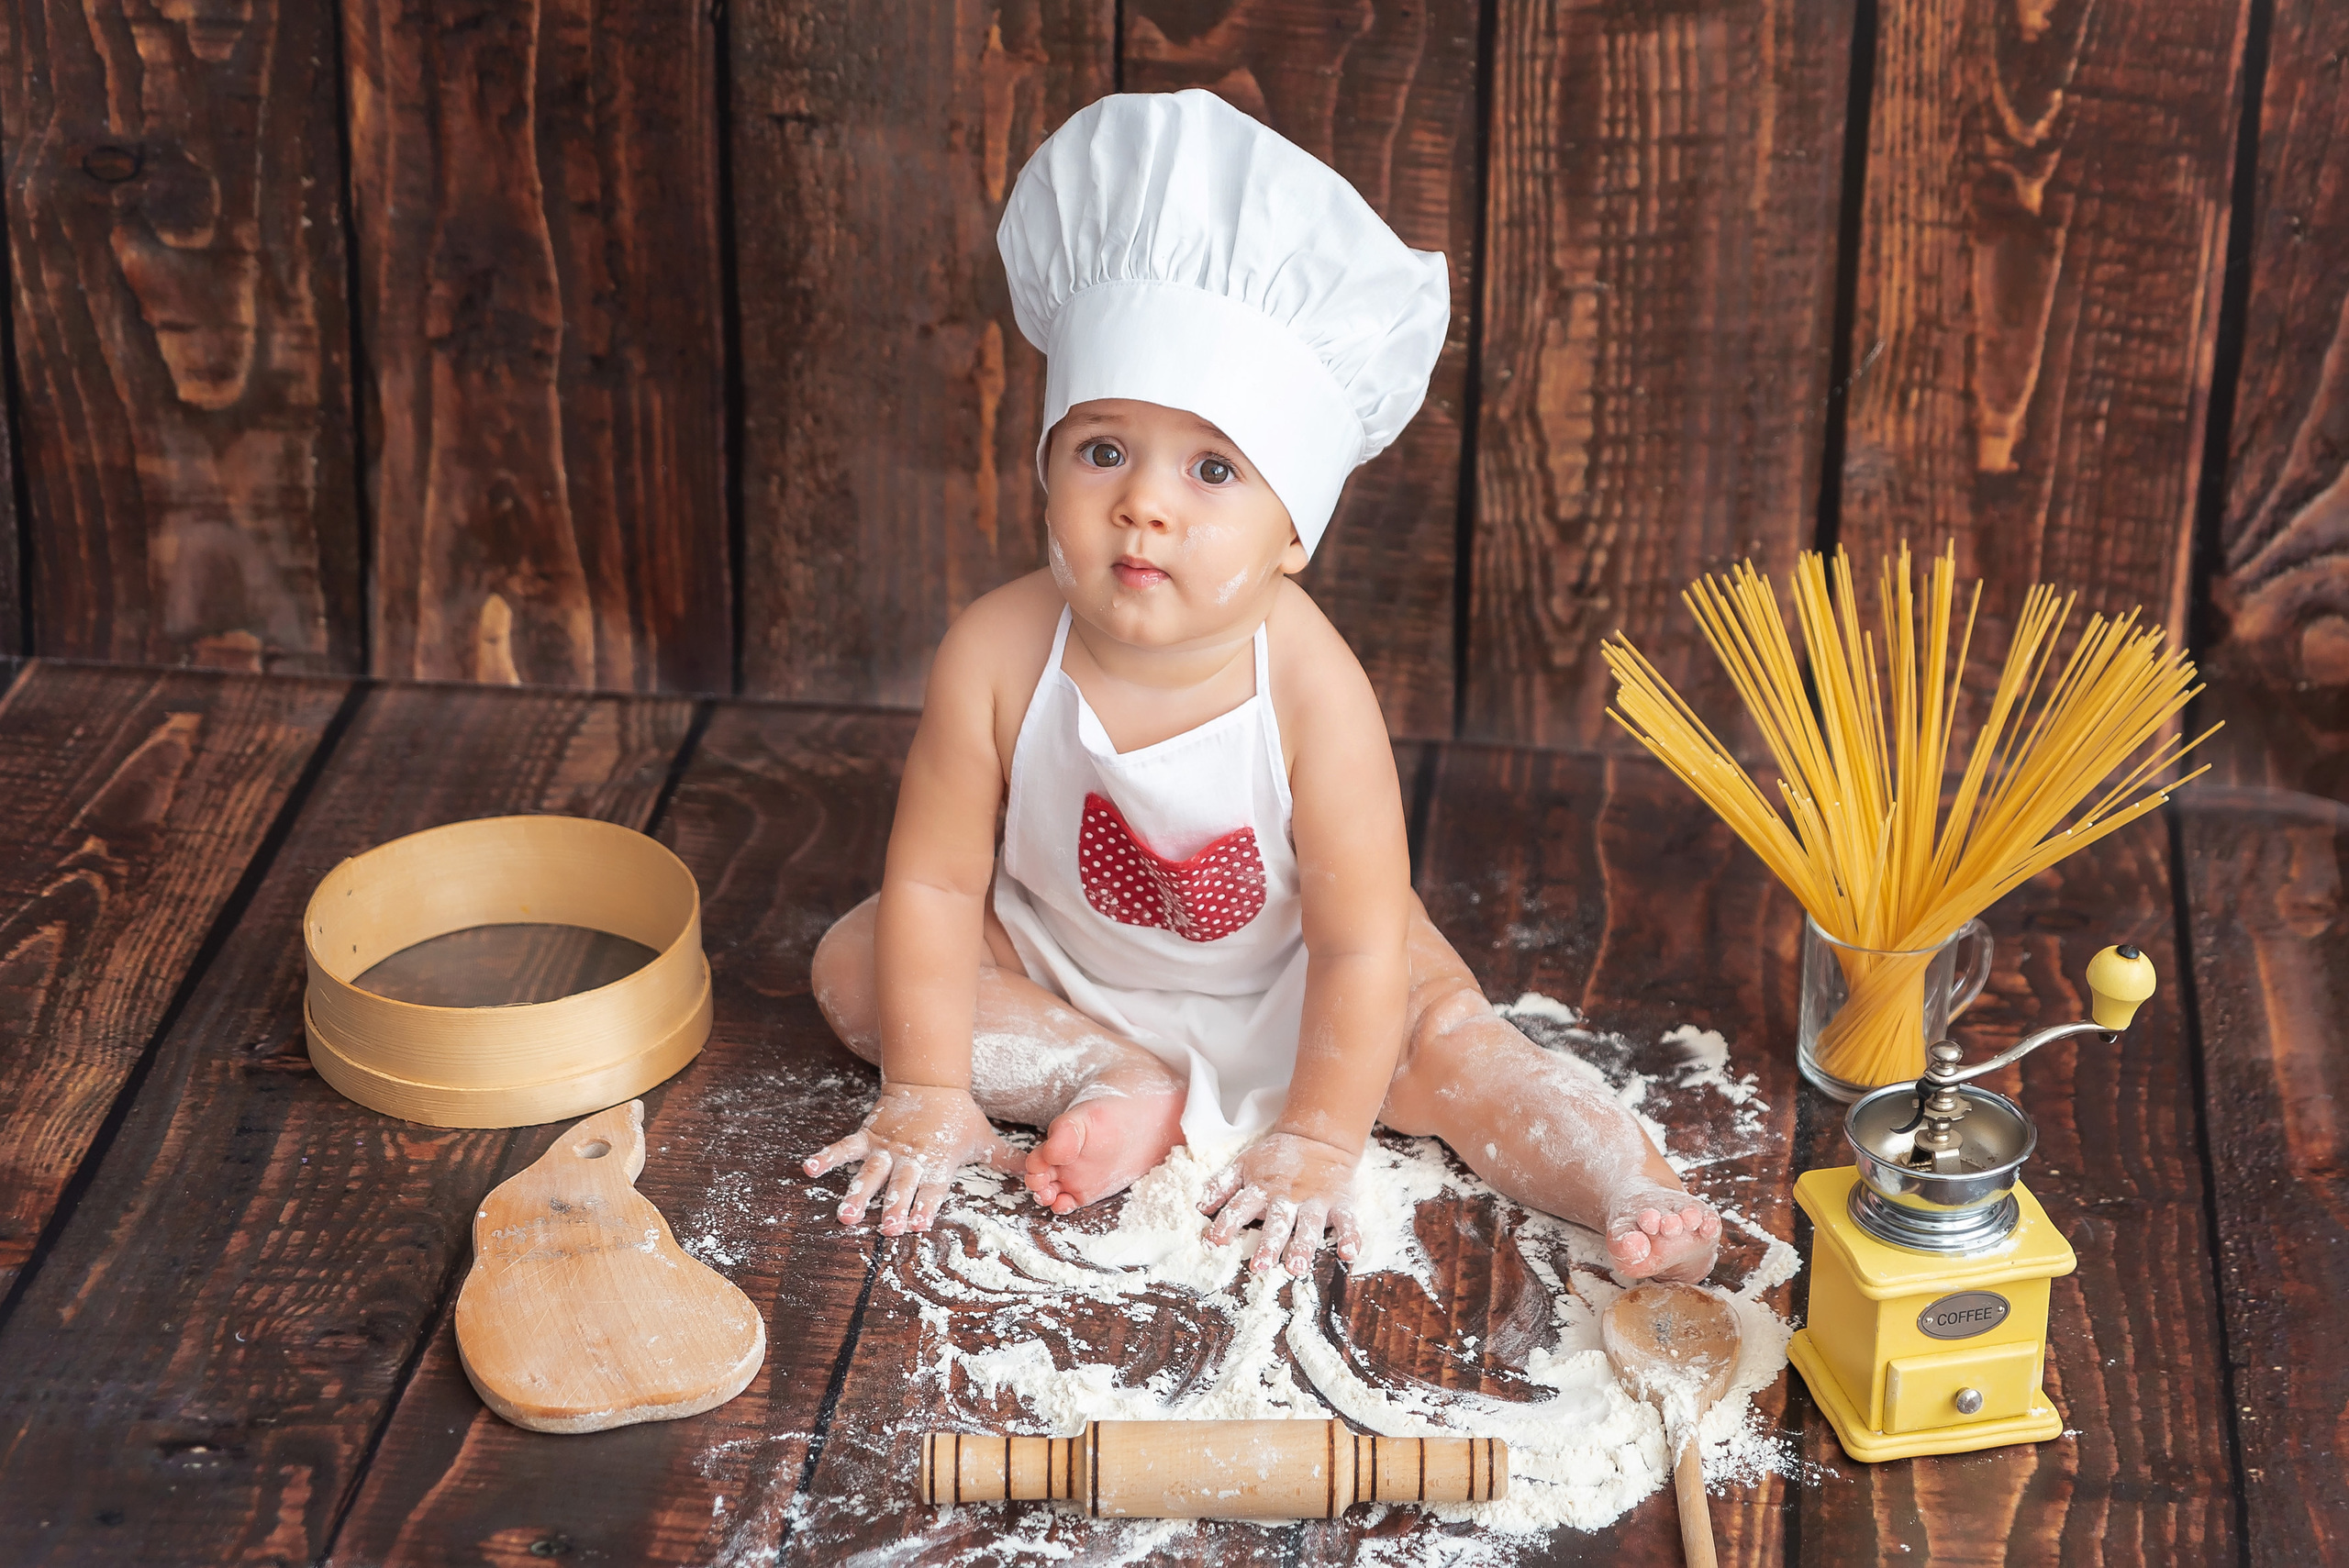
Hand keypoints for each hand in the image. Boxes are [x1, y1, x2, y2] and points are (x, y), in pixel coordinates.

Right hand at [804, 1083, 1018, 1234]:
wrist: (931, 1080)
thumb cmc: (959, 1116)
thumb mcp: (984, 1139)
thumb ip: (1007, 1161)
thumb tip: (1038, 1175)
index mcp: (938, 1163)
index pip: (931, 1189)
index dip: (924, 1206)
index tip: (916, 1225)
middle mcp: (911, 1159)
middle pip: (900, 1186)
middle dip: (893, 1206)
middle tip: (885, 1227)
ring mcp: (887, 1147)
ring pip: (870, 1174)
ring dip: (857, 1194)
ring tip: (844, 1215)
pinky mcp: (869, 1134)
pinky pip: (845, 1147)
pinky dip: (827, 1157)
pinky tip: (808, 1169)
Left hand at [1198, 1130, 1363, 1275]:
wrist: (1318, 1137)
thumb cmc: (1276, 1159)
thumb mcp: (1244, 1165)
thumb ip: (1223, 1186)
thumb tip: (1200, 1206)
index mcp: (1262, 1188)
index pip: (1241, 1206)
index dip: (1227, 1223)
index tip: (1214, 1241)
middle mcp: (1288, 1196)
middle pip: (1277, 1221)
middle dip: (1269, 1244)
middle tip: (1260, 1267)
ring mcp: (1315, 1200)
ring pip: (1309, 1225)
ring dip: (1304, 1246)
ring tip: (1296, 1267)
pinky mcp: (1340, 1203)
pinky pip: (1347, 1221)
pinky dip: (1351, 1237)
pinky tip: (1349, 1255)